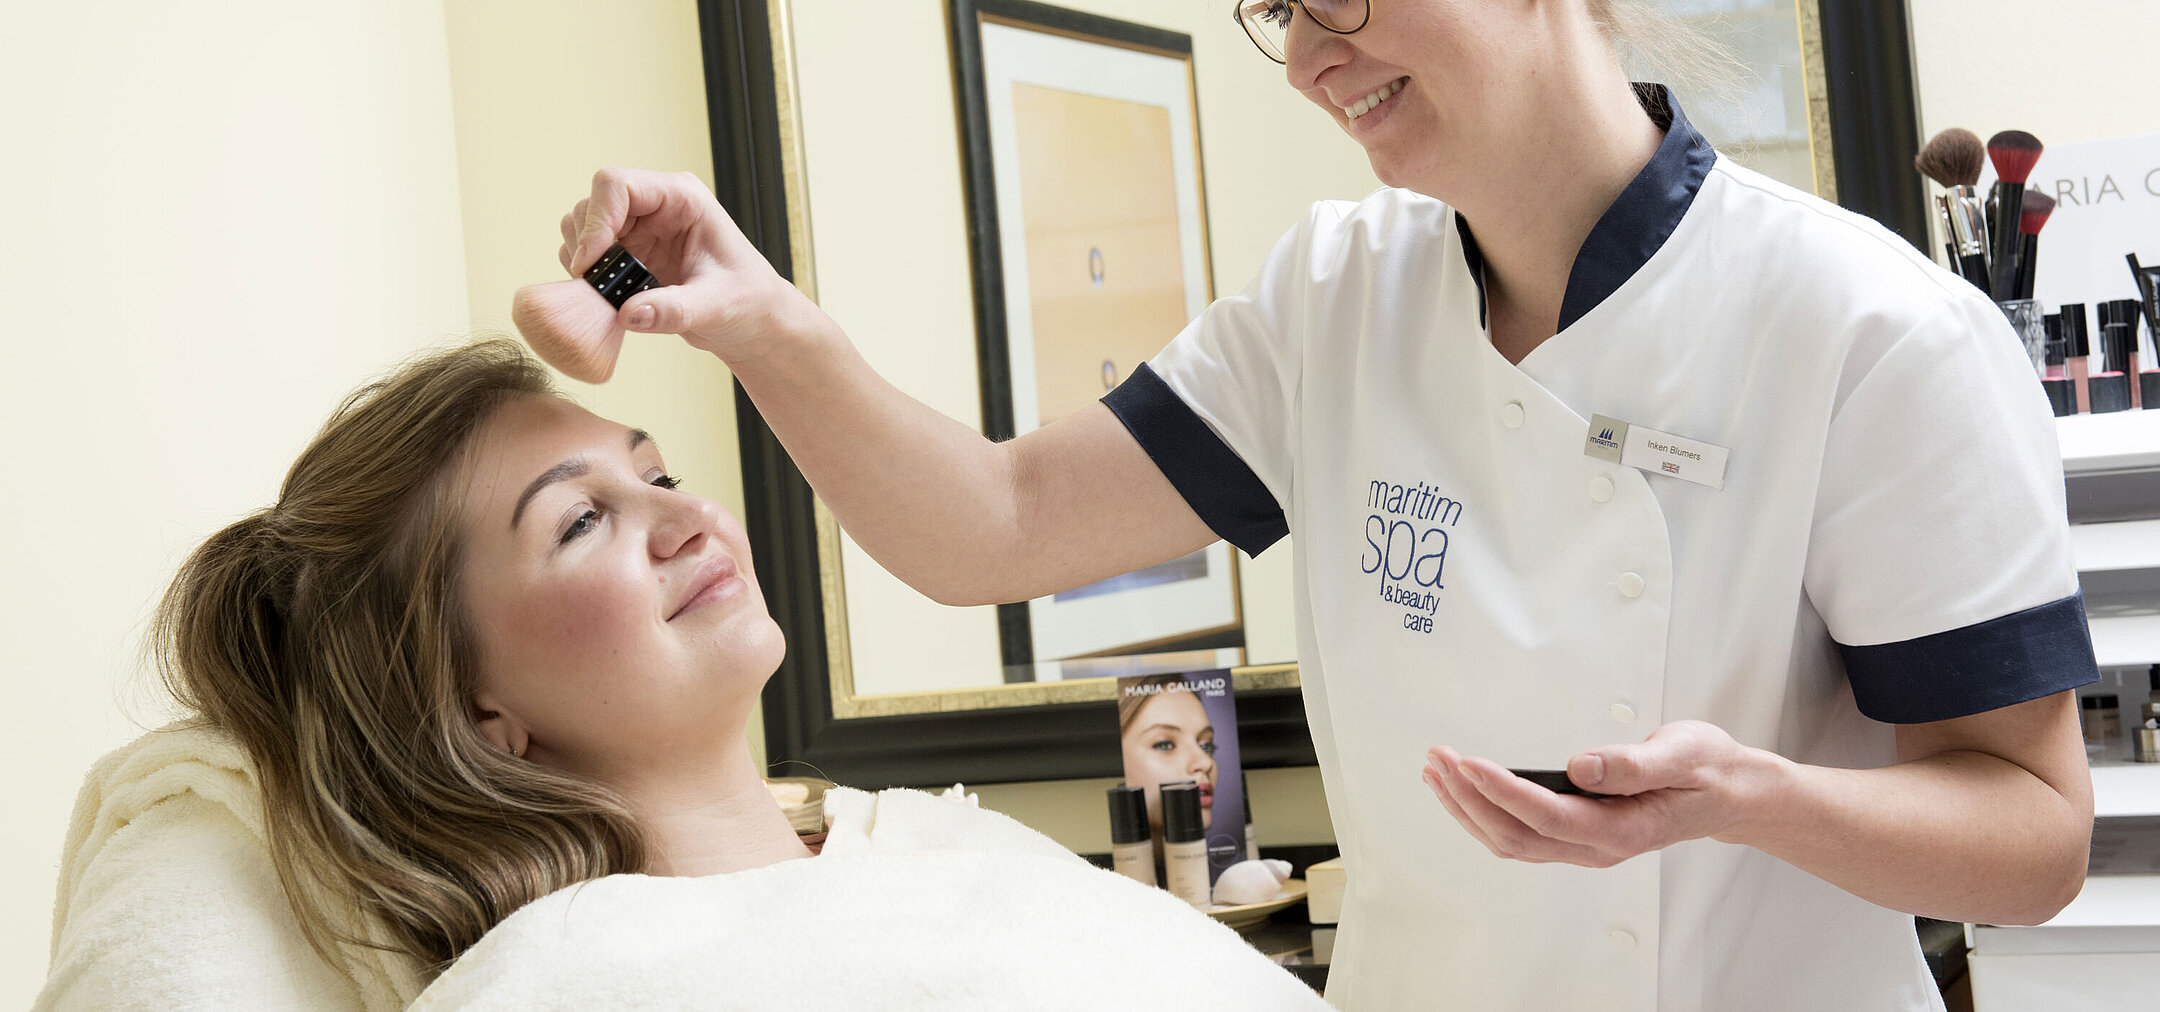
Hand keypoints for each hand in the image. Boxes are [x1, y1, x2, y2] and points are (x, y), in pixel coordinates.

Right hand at [513, 167, 813, 380]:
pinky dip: (587, 277)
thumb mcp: (716, 307)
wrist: (753, 322)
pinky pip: (587, 254)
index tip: (589, 264)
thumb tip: (628, 314)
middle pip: (592, 204)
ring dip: (582, 260)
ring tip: (608, 295)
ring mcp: (638, 229)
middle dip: (586, 245)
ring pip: (581, 226)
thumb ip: (673, 310)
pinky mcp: (628, 254)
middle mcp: (654, 206)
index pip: (616, 185)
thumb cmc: (748, 302)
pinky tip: (610, 300)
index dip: (595, 221)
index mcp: (681, 198)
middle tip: (598, 287)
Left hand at [1420, 720, 1783, 867]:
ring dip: (1467, 807)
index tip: (1467, 762)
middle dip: (1470, 797)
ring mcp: (1583, 847)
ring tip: (1436, 771)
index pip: (1545, 815)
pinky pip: (1518, 834)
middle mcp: (1595, 847)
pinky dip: (1482, 812)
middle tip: (1439, 758)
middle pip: (1515, 834)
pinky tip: (1462, 788)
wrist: (1727, 793)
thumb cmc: (1706, 770)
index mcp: (1620, 830)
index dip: (1501, 790)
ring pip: (1510, 840)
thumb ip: (1632, 764)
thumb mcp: (1682, 754)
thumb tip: (1580, 767)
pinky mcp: (1575, 836)